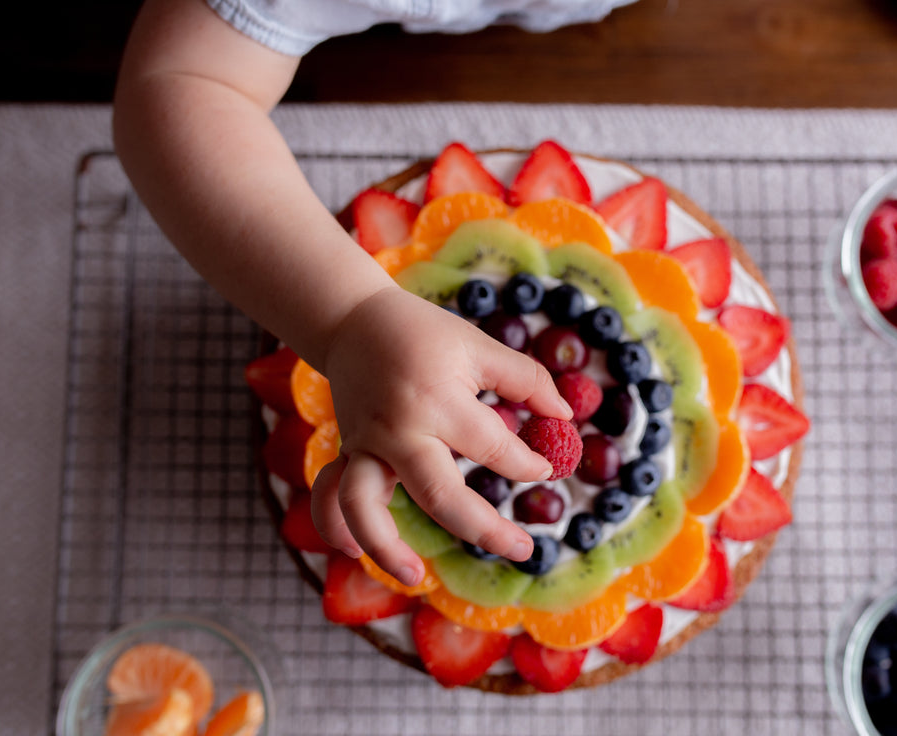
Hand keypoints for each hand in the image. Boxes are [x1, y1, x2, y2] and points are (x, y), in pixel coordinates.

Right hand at [309, 286, 572, 586]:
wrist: (355, 320)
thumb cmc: (425, 333)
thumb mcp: (479, 346)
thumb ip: (526, 379)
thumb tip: (565, 415)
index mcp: (438, 401)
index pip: (494, 448)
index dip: (528, 463)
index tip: (548, 468)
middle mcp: (398, 431)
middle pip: (440, 495)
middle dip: (485, 529)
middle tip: (524, 550)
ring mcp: (365, 445)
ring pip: (365, 505)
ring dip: (386, 547)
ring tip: (416, 577)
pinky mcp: (347, 452)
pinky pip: (331, 494)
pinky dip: (334, 525)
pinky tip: (352, 551)